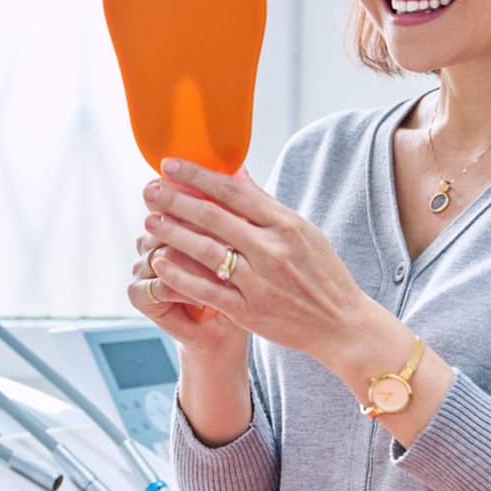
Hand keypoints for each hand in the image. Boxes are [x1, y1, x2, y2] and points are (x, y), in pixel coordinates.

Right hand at [128, 213, 248, 361]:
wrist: (222, 329)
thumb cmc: (235, 285)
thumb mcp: (237, 248)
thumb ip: (233, 215)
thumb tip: (243, 178)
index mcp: (169, 222)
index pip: (177, 202)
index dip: (200, 205)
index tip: (230, 212)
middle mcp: (151, 241)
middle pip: (166, 225)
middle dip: (199, 233)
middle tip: (230, 241)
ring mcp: (142, 267)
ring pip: (163, 254)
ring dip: (195, 263)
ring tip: (222, 272)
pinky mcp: (138, 293)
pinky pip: (158, 285)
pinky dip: (182, 289)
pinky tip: (203, 296)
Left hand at [143, 159, 391, 377]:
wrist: (341, 325)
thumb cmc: (322, 274)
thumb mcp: (303, 231)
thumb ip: (266, 204)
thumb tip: (236, 172)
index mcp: (287, 225)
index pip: (234, 192)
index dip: (198, 176)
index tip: (172, 165)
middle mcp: (272, 250)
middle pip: (214, 218)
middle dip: (176, 200)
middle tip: (149, 189)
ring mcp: (259, 282)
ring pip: (205, 252)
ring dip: (173, 234)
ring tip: (150, 221)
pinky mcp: (248, 311)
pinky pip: (205, 290)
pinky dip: (180, 275)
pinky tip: (161, 262)